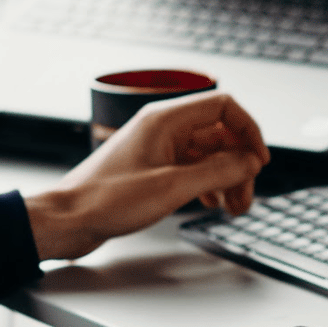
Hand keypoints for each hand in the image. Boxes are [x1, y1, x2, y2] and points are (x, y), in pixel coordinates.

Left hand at [24, 91, 269, 260]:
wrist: (68, 220)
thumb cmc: (107, 200)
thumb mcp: (172, 187)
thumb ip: (217, 171)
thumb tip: (250, 160)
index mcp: (165, 119)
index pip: (223, 106)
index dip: (249, 131)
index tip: (259, 162)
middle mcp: (162, 128)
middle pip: (219, 134)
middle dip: (239, 164)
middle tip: (244, 199)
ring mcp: (156, 148)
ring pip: (207, 153)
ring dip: (226, 177)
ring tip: (233, 208)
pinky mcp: (151, 168)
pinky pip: (191, 167)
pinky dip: (207, 183)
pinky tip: (211, 203)